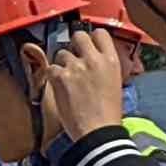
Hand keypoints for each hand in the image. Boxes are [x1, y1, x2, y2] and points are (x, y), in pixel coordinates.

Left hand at [30, 24, 126, 140]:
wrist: (98, 132)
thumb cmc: (108, 114)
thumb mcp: (115, 84)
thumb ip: (104, 67)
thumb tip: (93, 60)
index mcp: (111, 61)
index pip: (99, 33)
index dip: (91, 39)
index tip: (87, 47)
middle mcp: (94, 59)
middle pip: (78, 36)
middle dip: (73, 46)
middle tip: (73, 60)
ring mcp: (76, 67)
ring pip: (61, 53)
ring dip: (62, 65)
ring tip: (67, 82)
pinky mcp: (61, 77)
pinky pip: (50, 68)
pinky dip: (52, 77)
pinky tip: (59, 89)